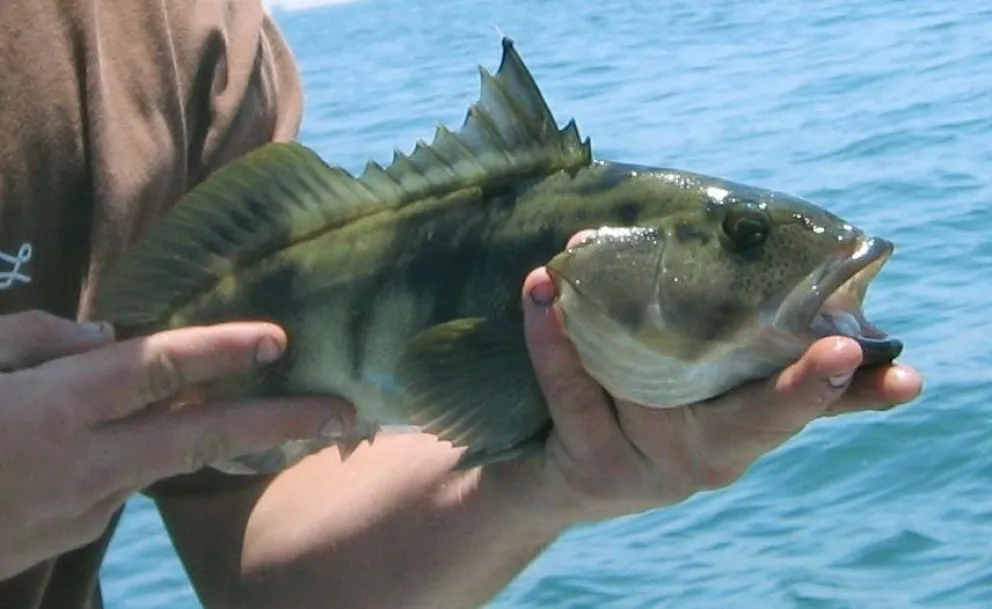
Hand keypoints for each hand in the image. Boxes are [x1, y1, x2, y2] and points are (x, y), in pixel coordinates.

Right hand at [0, 310, 352, 579]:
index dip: (222, 350)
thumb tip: (102, 333)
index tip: (281, 339)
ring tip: (280, 418)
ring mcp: (82, 509)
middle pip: (202, 437)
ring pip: (167, 462)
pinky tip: (120, 442)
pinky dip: (136, 458)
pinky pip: (120, 484)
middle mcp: (83, 462)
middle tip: (344, 413)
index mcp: (54, 407)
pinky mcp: (73, 536)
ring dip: (219, 439)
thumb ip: (36, 338)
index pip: (157, 368)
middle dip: (280, 424)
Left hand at [489, 267, 922, 528]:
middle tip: (841, 350)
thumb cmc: (652, 407)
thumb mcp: (702, 385)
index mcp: (744, 430)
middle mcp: (709, 458)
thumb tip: (800, 271)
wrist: (570, 474)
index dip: (849, 391)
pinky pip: (571, 394)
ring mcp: (649, 466)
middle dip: (797, 392)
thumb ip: (743, 343)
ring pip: (647, 397)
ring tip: (586, 261)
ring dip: (617, 324)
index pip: (807, 410)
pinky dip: (553, 341)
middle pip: (753, 426)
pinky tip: (541, 290)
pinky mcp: (589, 463)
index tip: (903, 375)